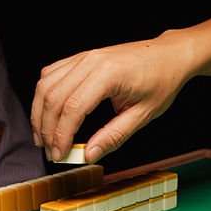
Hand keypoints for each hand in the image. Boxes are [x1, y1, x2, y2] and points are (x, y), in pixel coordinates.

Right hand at [31, 30, 196, 163]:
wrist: (170, 55)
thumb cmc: (162, 81)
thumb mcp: (143, 115)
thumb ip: (114, 136)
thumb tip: (89, 155)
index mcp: (109, 74)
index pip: (73, 108)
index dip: (61, 136)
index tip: (60, 155)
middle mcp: (91, 61)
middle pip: (53, 97)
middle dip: (47, 129)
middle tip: (51, 151)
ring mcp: (84, 56)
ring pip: (46, 85)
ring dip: (40, 113)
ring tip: (45, 137)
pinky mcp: (81, 57)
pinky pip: (51, 74)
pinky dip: (45, 95)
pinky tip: (49, 113)